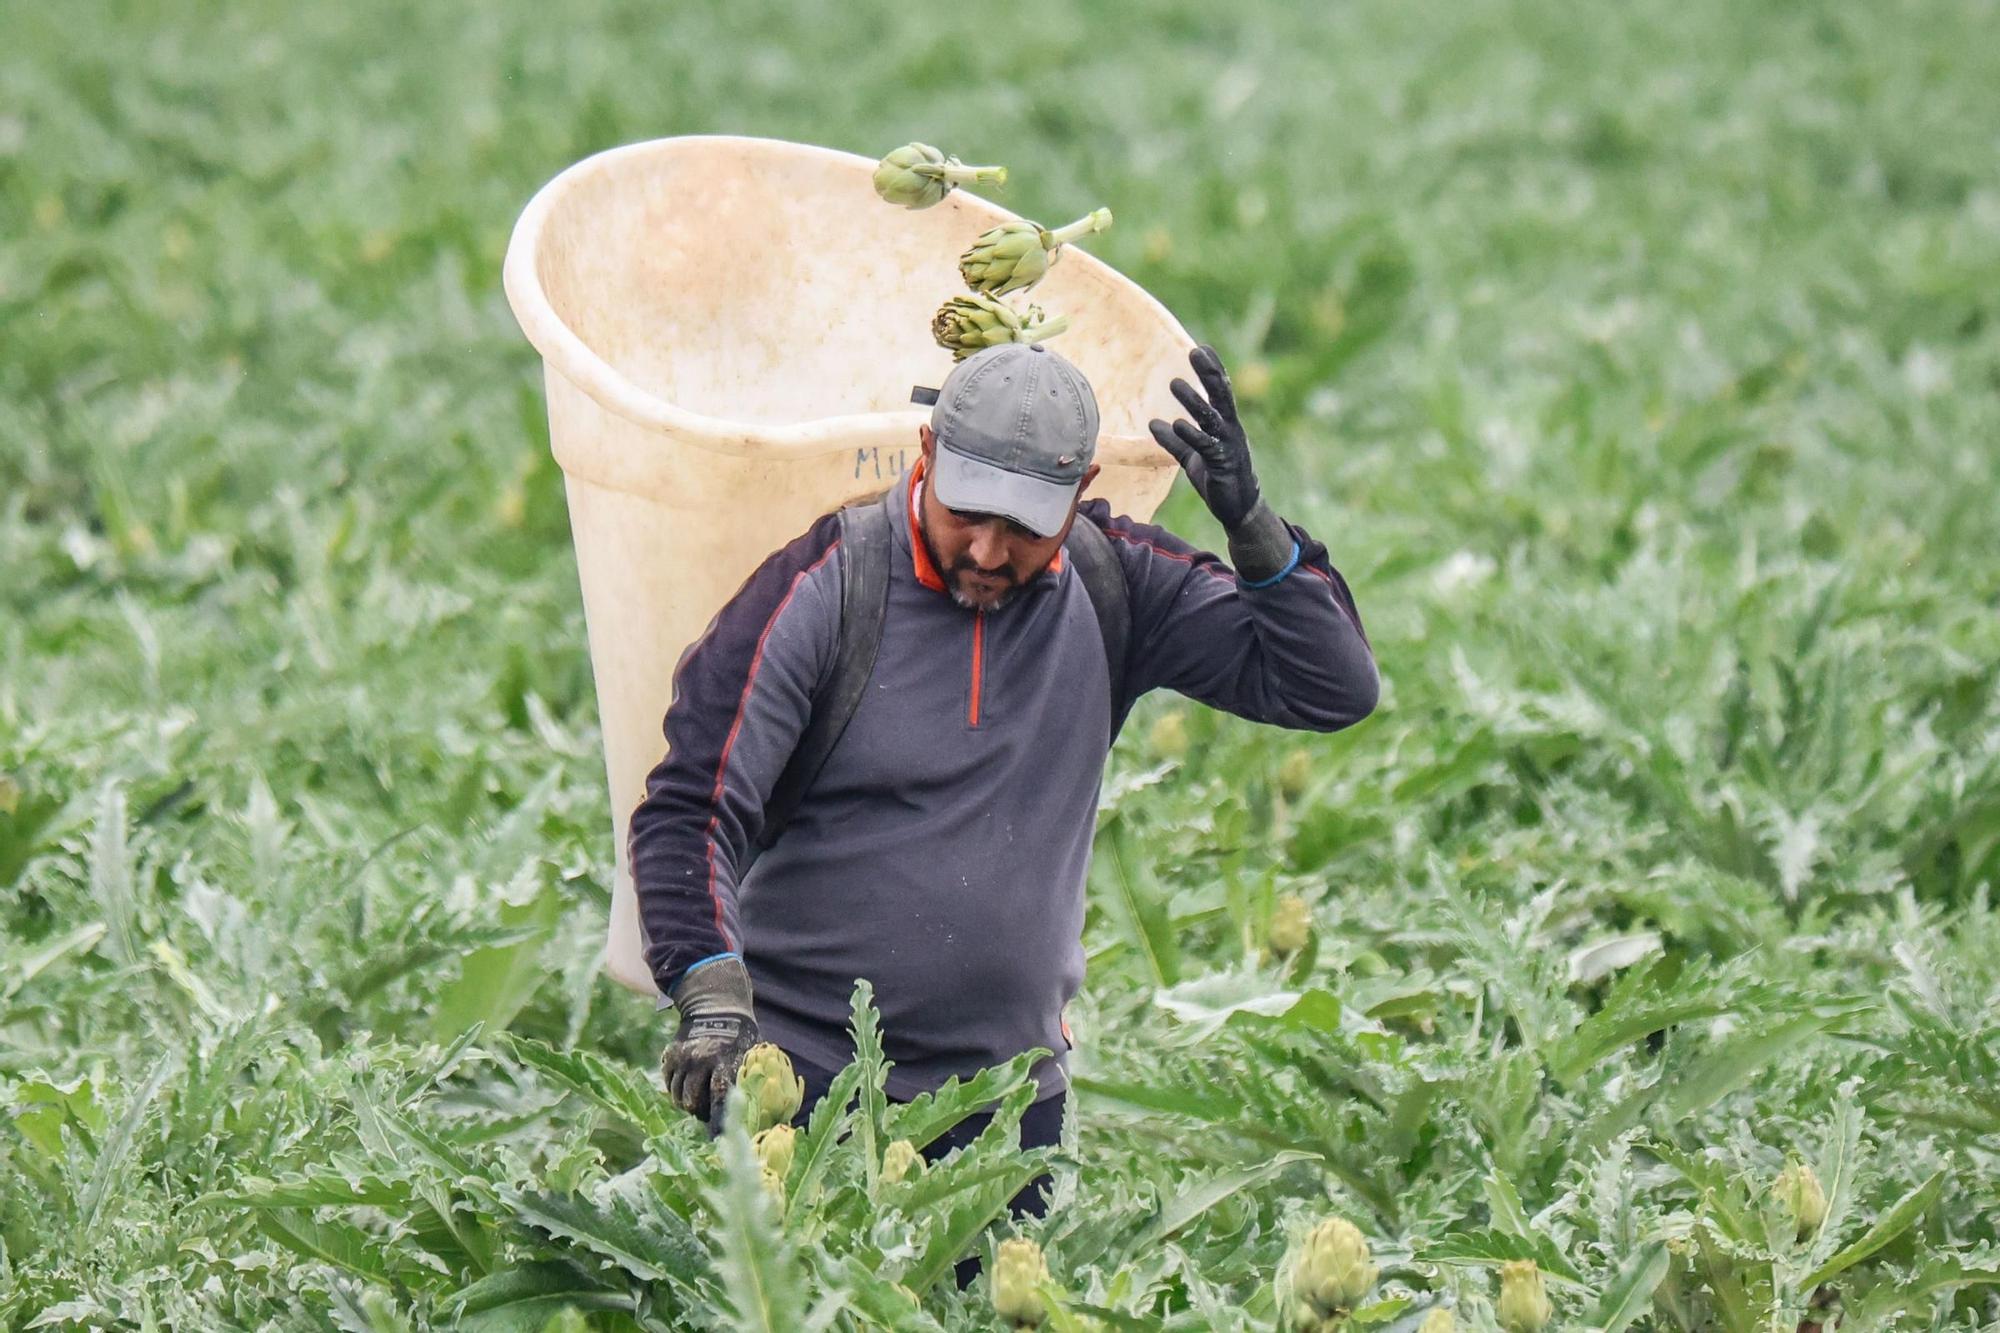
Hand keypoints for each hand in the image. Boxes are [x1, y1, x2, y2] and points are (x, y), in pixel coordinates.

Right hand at [660, 957, 759, 1134]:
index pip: (719, 1097)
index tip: (718, 1136)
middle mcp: (700, 1060)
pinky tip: (688, 1088)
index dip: (717, 1120)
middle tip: (708, 1114)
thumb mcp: (750, 1055)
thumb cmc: (740, 1037)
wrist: (716, 1006)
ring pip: (678, 1096)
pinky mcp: (670, 1056)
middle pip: (693, 1102)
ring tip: (698, 1101)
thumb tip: (756, 1114)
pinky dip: (677, 1091)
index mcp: (724, 1060)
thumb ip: (749, 1081)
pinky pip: (669, 1085)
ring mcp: (683, 1058)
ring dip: (688, 1104)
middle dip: (700, 1113)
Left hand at [1148, 344, 1261, 529]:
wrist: (1238, 509)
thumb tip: (1153, 423)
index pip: (1221, 392)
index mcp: (1227, 426)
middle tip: (1195, 352)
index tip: (1202, 349)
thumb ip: (1176, 441)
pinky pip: (1206, 446)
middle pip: (1222, 396)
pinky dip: (1191, 434)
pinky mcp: (1222, 465)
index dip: (1213, 370)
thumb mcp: (1193, 457)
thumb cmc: (1218, 479)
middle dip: (1210, 373)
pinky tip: (1177, 423)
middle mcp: (1231, 431)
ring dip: (1194, 400)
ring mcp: (1229, 447)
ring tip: (1175, 383)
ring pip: (1212, 418)